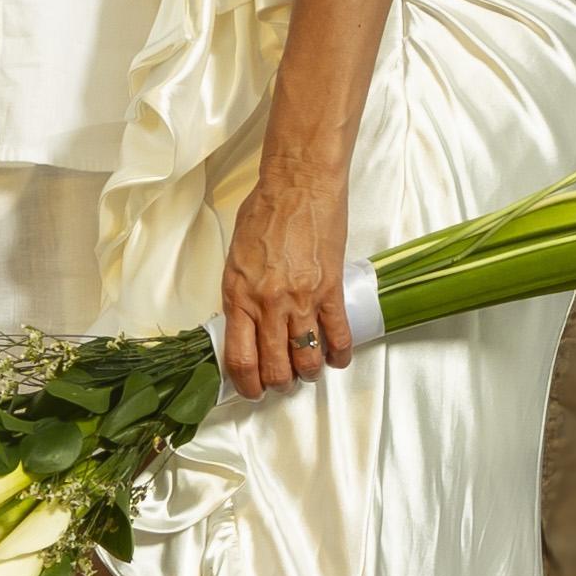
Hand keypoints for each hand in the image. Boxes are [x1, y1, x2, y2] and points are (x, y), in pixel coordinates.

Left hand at [217, 157, 355, 400]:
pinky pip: (338, 336)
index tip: (253, 390)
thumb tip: (244, 324)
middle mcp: (268, 305)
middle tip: (283, 383)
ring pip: (307, 358)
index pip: (240, 359)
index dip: (247, 385)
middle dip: (279, 384)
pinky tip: (338, 359)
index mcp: (239, 296)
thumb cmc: (265, 211)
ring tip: (309, 370)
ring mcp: (302, 300)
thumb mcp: (236, 259)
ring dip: (309, 372)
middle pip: (275, 367)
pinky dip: (339, 354)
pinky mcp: (331, 291)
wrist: (299, 185)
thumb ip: (239, 294)